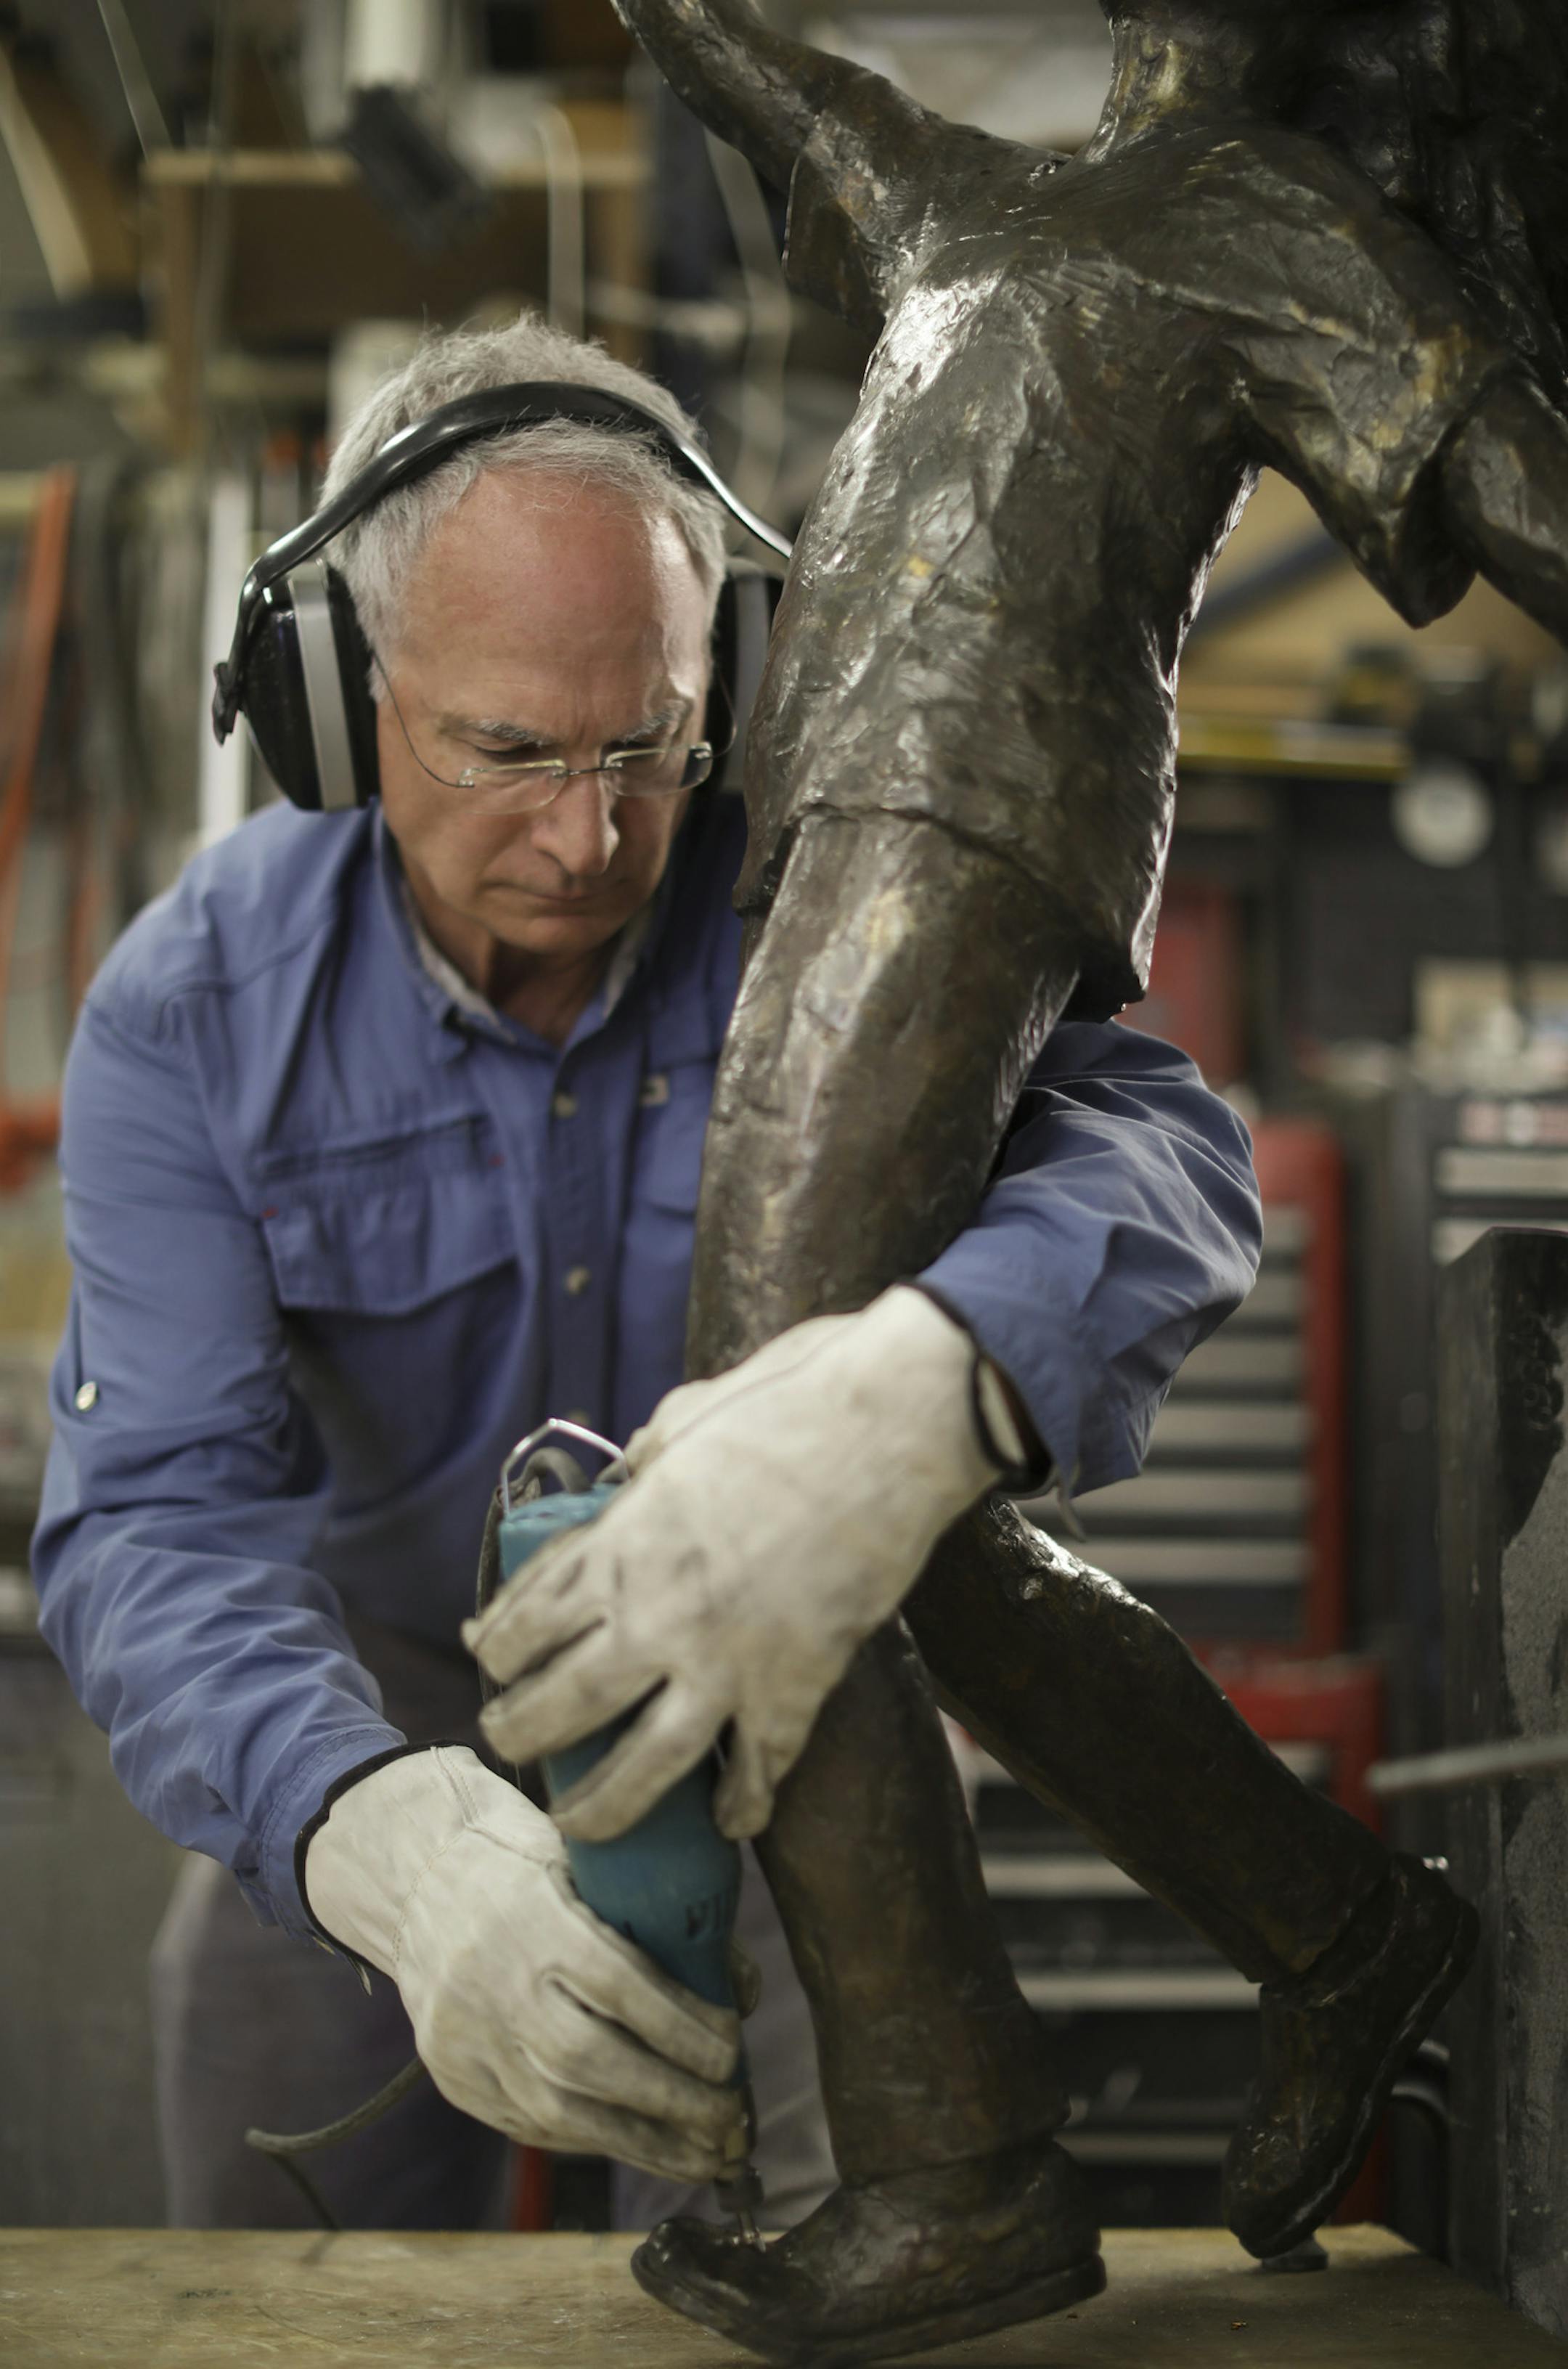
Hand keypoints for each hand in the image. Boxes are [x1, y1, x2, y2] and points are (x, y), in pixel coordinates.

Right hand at [302, 1745, 744, 2180]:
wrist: (418, 1875)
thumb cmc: (528, 1862)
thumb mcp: (590, 1865)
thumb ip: (660, 1922)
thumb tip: (740, 1992)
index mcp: (532, 1915)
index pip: (617, 1986)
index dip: (682, 2029)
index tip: (732, 2055)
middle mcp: (492, 1980)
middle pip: (588, 2060)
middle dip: (670, 2101)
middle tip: (731, 2119)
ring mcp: (464, 2035)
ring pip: (556, 2111)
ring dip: (641, 2143)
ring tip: (702, 2156)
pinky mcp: (451, 2073)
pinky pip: (527, 2125)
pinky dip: (592, 2141)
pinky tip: (639, 2144)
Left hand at [466, 1287, 1017, 1841]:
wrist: (896, 1423)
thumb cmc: (793, 1399)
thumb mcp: (690, 1414)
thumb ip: (653, 1456)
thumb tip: (638, 1469)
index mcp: (624, 1542)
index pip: (531, 1614)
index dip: (500, 1642)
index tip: (487, 1654)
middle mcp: (658, 1615)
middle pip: (562, 1704)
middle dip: (521, 1731)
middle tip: (508, 1739)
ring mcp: (726, 1663)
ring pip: (641, 1768)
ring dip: (599, 1807)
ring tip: (575, 1822)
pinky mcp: (797, 1688)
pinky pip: (761, 1770)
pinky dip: (743, 1805)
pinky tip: (729, 1823)